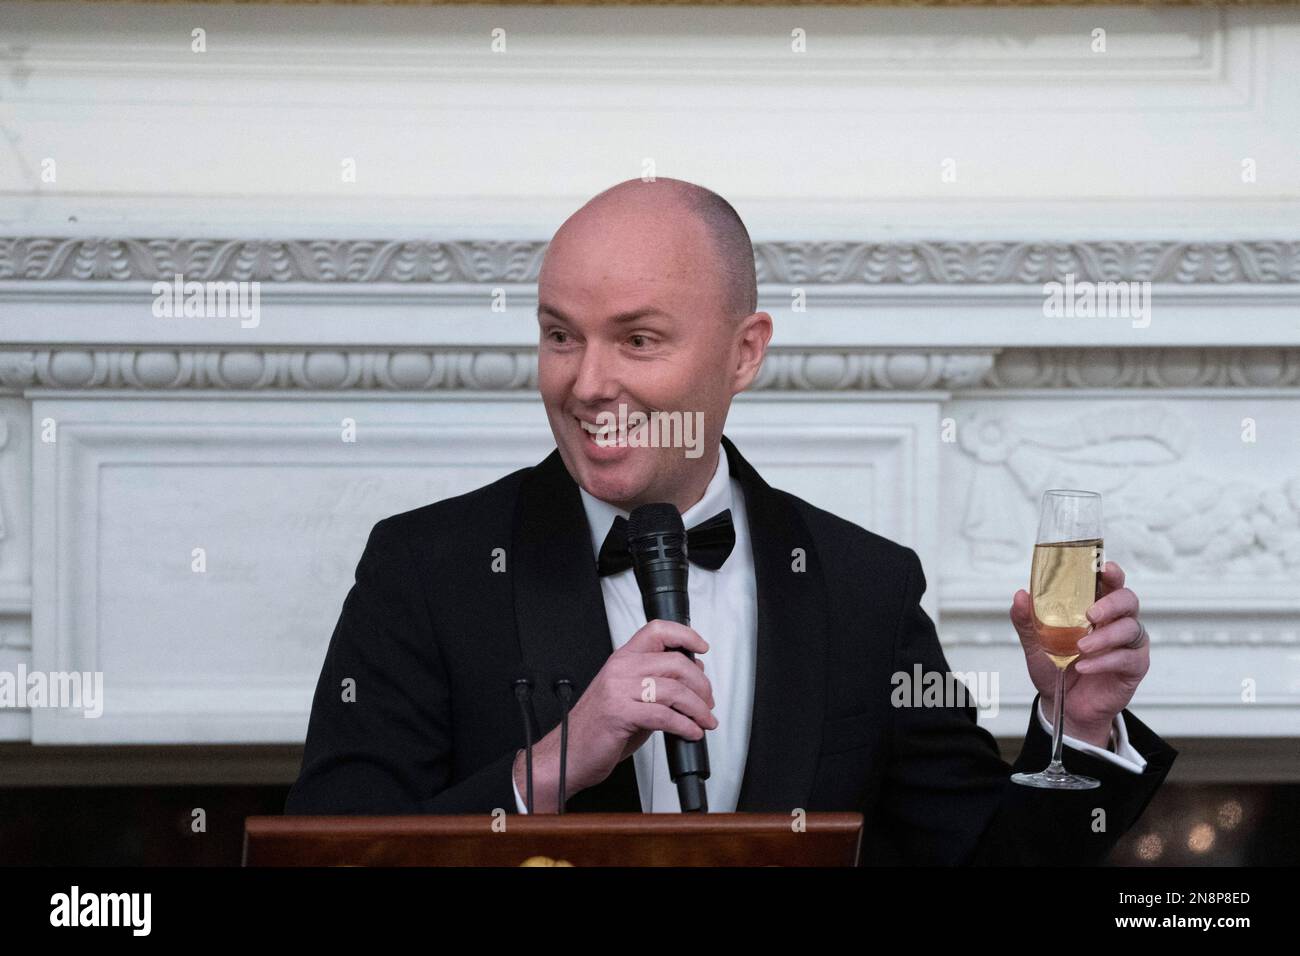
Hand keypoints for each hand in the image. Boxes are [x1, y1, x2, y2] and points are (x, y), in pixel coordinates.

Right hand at [513, 619, 716, 810]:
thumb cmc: (597, 728)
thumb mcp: (629, 697)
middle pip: (674, 662)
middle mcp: (620, 670)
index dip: (684, 635)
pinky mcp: (619, 714)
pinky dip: (684, 725)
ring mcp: (618, 690)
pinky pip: (663, 715)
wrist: (566, 754)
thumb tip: (692, 675)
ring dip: (698, 708)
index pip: (656, 631)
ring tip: (705, 721)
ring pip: (673, 689)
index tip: (701, 647)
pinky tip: (691, 732)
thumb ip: (656, 684)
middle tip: (708, 701)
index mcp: (622, 660)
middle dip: (700, 684)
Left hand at [1010, 561, 1149, 747]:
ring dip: (1104, 636)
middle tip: (1090, 614)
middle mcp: (1117, 621)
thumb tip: (1020, 595)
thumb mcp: (1035, 644)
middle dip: (1112, 603)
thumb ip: (1027, 621)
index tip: (1104, 568)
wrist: (1063, 705)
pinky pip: (1127, 658)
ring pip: (1130, 628)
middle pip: (1128, 600)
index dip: (1112, 572)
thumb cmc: (1055, 667)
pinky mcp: (1134, 666)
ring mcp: (1129, 644)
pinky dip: (1104, 661)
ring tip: (1081, 647)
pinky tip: (1085, 666)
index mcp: (1096, 607)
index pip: (1110, 582)